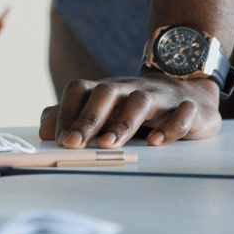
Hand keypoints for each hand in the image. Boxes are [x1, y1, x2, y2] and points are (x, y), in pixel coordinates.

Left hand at [39, 73, 221, 148]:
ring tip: (108, 144)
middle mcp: (130, 88)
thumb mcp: (105, 109)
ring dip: (122, 122)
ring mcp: (160, 95)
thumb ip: (73, 117)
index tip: (59, 140)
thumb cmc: (137, 105)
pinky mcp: (188, 108)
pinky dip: (169, 126)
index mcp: (107, 89)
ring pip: (139, 101)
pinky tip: (157, 142)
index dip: (66, 111)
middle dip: (87, 118)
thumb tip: (44, 130)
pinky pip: (182, 113)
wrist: (189, 91)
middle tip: (74, 144)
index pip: (79, 89)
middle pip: (105, 93)